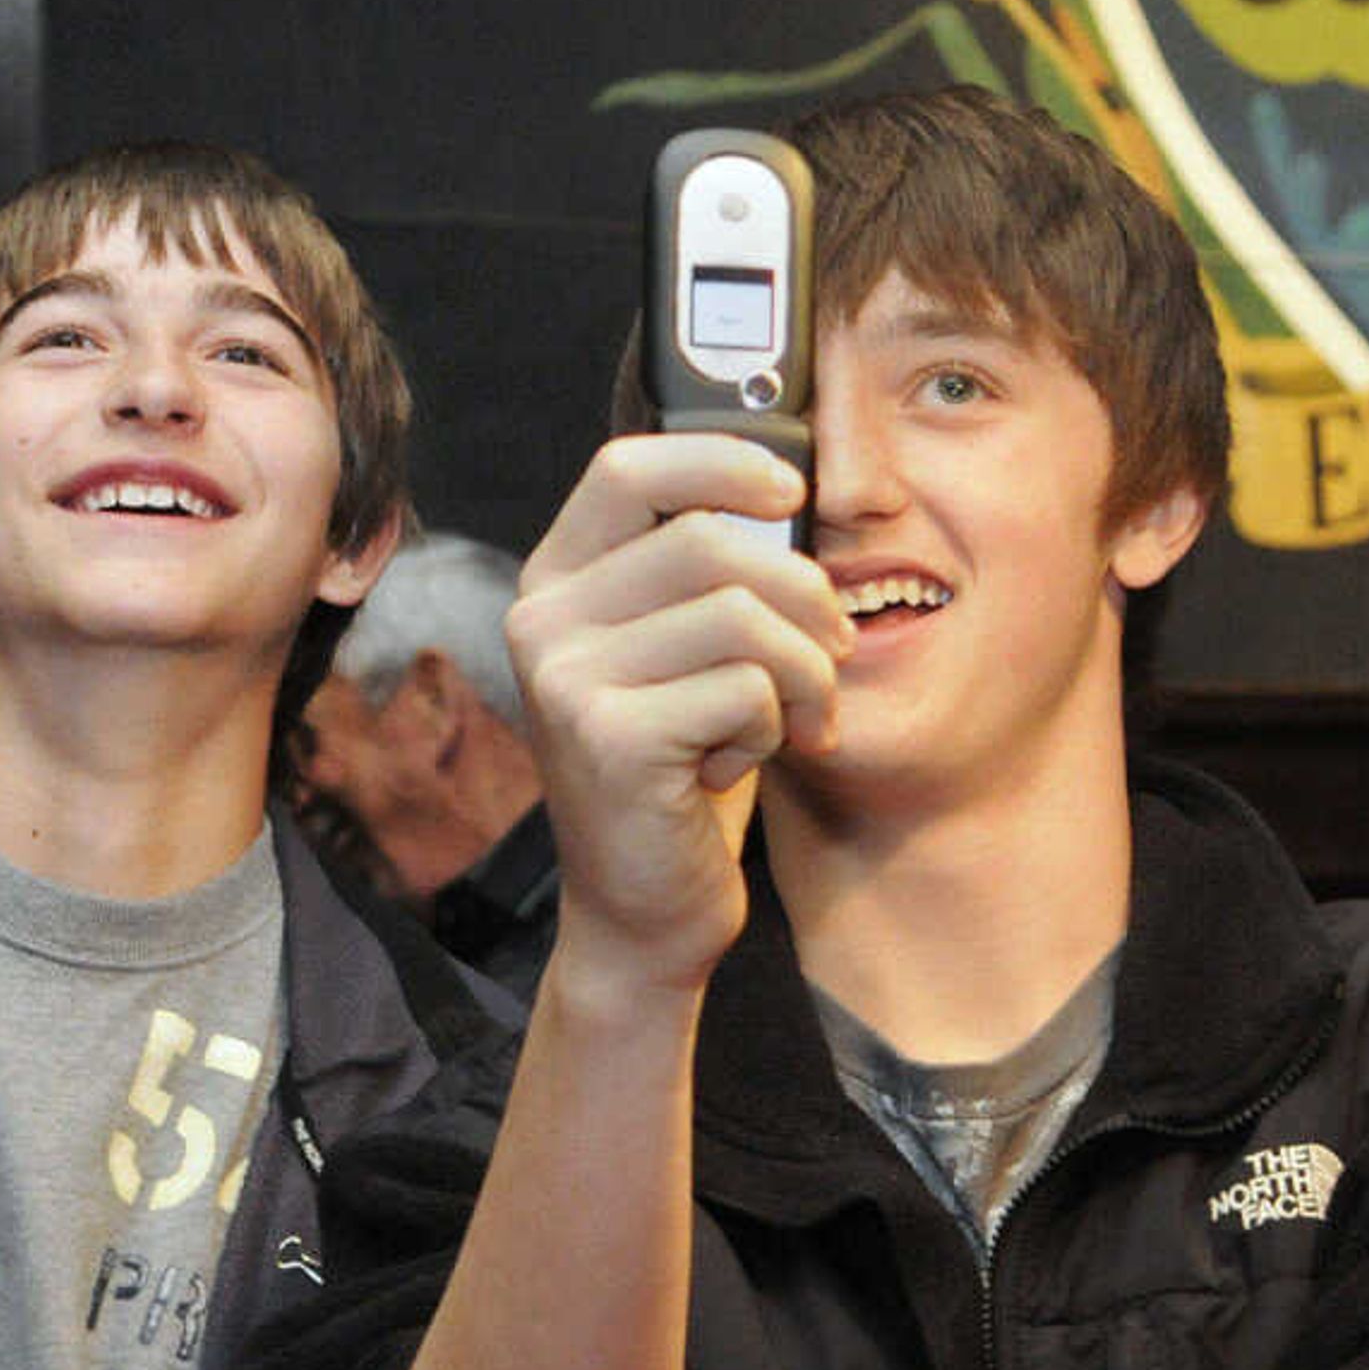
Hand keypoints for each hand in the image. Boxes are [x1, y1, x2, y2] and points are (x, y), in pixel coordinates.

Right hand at [506, 433, 850, 987]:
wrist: (644, 909)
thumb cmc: (682, 769)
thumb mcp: (686, 651)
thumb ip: (709, 571)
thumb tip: (788, 486)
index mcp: (556, 583)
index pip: (627, 468)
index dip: (720, 460)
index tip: (788, 494)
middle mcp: (542, 621)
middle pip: (709, 541)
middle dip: (802, 598)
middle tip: (827, 656)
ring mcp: (566, 679)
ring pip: (743, 615)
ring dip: (802, 673)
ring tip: (790, 719)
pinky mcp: (608, 738)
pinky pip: (747, 688)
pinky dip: (773, 729)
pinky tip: (733, 765)